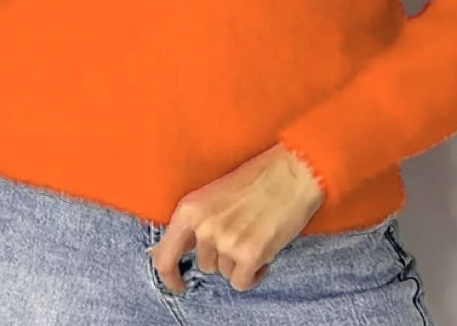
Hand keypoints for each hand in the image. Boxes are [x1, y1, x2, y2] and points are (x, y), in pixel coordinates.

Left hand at [146, 142, 324, 293]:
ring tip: (256, 235)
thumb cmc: (257, 179)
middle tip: (242, 231)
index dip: (170, 275)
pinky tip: (264, 252)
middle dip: (222, 255)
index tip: (179, 283)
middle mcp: (203, 227)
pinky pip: (242, 282)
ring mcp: (225, 242)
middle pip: (204, 264)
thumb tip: (184, 250)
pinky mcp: (249, 255)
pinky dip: (254, 273)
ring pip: (225, 273)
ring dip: (240, 262)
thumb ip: (197, 221)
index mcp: (190, 209)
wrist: (292, 172)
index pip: (164, 257)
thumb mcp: (215, 194)